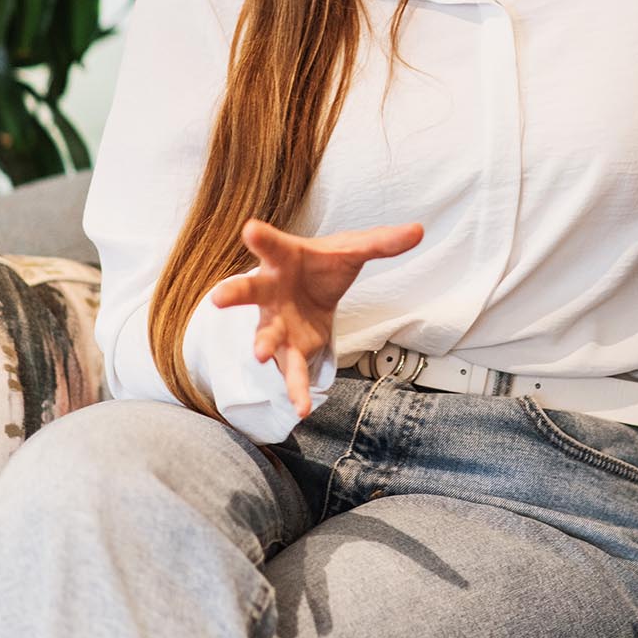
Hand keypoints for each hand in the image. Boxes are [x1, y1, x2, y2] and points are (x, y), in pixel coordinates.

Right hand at [211, 217, 423, 418]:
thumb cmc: (323, 265)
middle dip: (234, 294)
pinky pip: (291, 371)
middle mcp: (271, 291)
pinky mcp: (291, 349)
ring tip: (259, 356)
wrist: (315, 290)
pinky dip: (296, 389)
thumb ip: (383, 242)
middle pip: (249, 290)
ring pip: (264, 336)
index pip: (271, 245)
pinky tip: (302, 408)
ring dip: (262, 346)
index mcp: (283, 258)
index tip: (250, 229)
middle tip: (218, 298)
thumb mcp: (354, 250)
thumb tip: (419, 230)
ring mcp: (276, 323)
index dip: (261, 238)